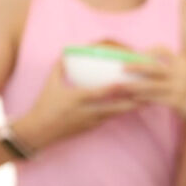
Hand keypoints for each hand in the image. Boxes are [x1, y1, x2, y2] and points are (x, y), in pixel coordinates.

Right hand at [16, 61, 138, 148]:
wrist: (38, 131)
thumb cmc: (44, 105)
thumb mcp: (50, 85)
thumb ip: (59, 68)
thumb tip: (65, 53)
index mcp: (76, 98)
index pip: (99, 93)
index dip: (115, 89)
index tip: (128, 83)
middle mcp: (85, 111)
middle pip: (113, 108)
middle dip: (131, 103)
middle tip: (147, 97)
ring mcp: (89, 122)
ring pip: (113, 115)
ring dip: (128, 110)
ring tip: (144, 103)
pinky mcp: (90, 129)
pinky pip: (107, 120)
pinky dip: (118, 115)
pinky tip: (129, 110)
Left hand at [122, 47, 185, 131]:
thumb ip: (172, 66)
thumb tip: (147, 61)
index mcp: (183, 63)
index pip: (164, 50)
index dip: (150, 51)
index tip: (139, 55)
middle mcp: (181, 74)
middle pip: (154, 68)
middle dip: (136, 67)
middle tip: (122, 67)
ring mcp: (179, 88)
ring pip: (151, 85)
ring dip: (134, 85)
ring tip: (120, 86)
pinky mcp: (176, 101)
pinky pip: (155, 99)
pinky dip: (143, 98)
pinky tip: (133, 99)